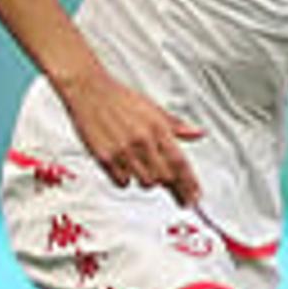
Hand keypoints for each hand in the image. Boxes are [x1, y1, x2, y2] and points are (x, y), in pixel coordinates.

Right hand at [54, 68, 204, 204]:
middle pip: (165, 177)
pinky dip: (127, 180)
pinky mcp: (103, 157)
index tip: (195, 197)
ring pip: (146, 182)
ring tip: (147, 171)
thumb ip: (176, 125)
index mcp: (157, 129)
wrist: (89, 91)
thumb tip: (198, 134)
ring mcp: (122, 151)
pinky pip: (122, 182)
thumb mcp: (154, 109)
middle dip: (173, 186)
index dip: (190, 183)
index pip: (180, 162)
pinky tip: (127, 170)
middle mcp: (142, 141)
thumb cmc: (120, 99)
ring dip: (150, 182)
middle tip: (176, 191)